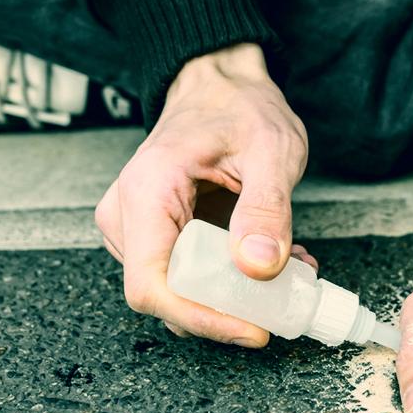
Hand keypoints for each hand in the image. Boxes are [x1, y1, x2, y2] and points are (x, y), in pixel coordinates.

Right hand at [95, 42, 310, 346]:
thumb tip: (258, 268)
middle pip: (165, 296)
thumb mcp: (271, 150)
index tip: (252, 328)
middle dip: (227, 309)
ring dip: (233, 296)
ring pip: (176, 291)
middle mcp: (126, 214)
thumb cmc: (239, 107)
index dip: (200, 319)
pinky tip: (266, 261)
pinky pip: (184, 275)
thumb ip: (266, 209)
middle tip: (286, 297)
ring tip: (287, 271)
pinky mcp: (151, 235)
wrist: (218, 85)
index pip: (151, 286)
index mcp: (147, 192)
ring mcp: (132, 227)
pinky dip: (228, 280)